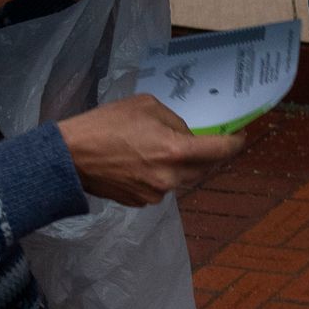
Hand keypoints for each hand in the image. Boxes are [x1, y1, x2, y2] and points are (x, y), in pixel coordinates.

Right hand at [58, 94, 242, 204]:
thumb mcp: (147, 106)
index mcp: (176, 151)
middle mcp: (172, 178)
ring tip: (161, 148)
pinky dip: (161, 175)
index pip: (220, 151)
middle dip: (207, 155)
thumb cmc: (106, 124)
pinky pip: (162, 187)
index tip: (238, 137)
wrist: (70, 156)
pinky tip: (142, 162)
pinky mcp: (141, 202)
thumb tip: (187, 136)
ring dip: (181, 166)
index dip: (234, 143)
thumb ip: (175, 122)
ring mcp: (156, 194)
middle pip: (204, 168)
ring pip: (182, 179)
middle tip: (203, 141)